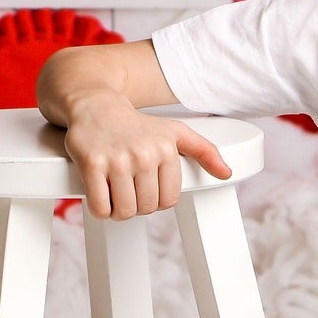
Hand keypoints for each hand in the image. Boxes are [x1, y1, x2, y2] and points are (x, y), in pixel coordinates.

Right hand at [62, 93, 230, 218]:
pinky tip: (100, 195)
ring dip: (118, 210)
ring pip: (124, 211)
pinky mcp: (92, 164)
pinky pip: (100, 207)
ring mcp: (117, 160)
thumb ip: (204, 151)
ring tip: (115, 193)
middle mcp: (144, 154)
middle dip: (136, 206)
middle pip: (146, 208)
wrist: (97, 106)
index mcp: (166, 149)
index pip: (168, 200)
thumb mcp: (175, 132)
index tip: (146, 188)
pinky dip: (100, 210)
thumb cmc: (137, 125)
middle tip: (128, 190)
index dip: (156, 200)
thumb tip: (226, 173)